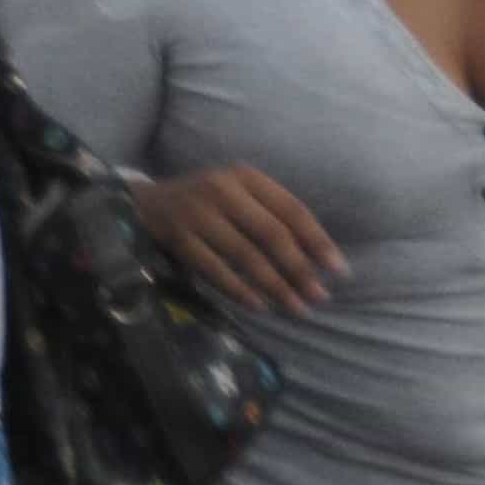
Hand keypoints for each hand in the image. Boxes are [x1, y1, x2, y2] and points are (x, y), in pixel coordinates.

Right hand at [131, 165, 340, 312]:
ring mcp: (196, 212)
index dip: (318, 241)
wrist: (145, 204)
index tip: (339, 271)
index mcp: (245, 176)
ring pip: (245, 255)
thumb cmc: (206, 203)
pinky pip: (215, 269)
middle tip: (319, 296)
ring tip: (296, 307)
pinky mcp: (178, 236)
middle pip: (271, 233)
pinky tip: (259, 306)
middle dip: (299, 269)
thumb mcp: (239, 196)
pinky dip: (239, 290)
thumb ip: (272, 217)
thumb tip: (319, 261)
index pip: (291, 209)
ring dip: (275, 285)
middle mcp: (221, 189)